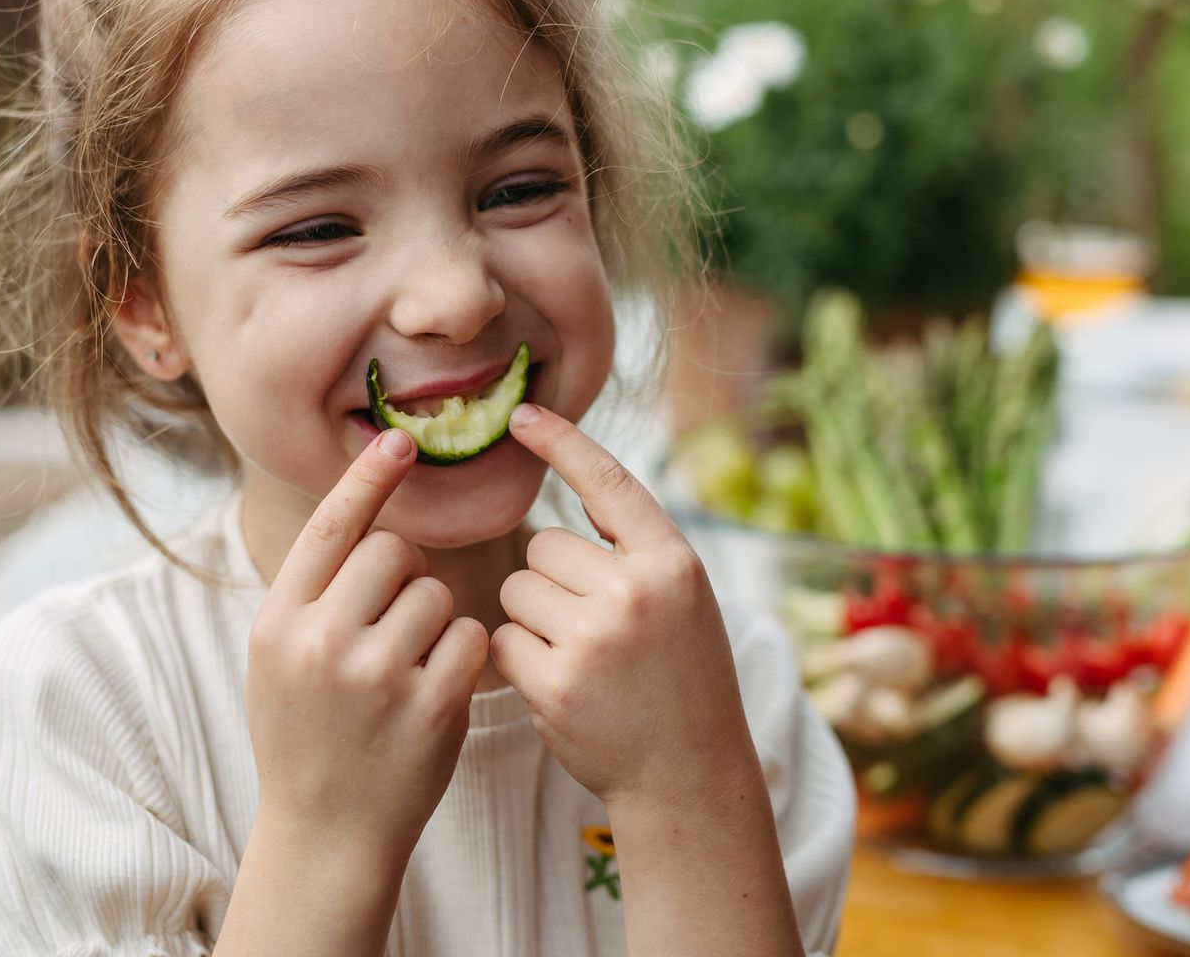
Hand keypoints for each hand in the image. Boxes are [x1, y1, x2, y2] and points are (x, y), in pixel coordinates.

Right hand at [245, 429, 490, 870]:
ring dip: (435, 621)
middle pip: (394, 553)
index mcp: (278, 624)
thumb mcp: (278, 660)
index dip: (366, 480)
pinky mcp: (430, 708)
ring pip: (437, 594)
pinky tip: (437, 690)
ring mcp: (377, 677)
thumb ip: (312, 594)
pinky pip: (470, 638)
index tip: (399, 441)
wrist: (325, 835)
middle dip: (405, 577)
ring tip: (407, 670)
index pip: (328, 529)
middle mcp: (321, 643)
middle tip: (391, 625)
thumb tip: (363, 512)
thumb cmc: (307, 735)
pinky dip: (464, 656)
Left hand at [491, 403, 758, 809]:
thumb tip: (575, 483)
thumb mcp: (684, 598)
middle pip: (542, 546)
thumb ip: (636, 548)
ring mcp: (594, 638)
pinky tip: (560, 686)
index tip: (522, 415)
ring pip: (517, 589)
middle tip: (595, 630)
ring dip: (533, 619)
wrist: (688, 773)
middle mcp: (636, 591)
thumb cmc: (681, 678)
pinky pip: (502, 639)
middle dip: (552, 581)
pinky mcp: (556, 683)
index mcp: (673, 562)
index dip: (562, 441)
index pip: (608, 480)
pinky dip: (519, 660)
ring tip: (582, 659)